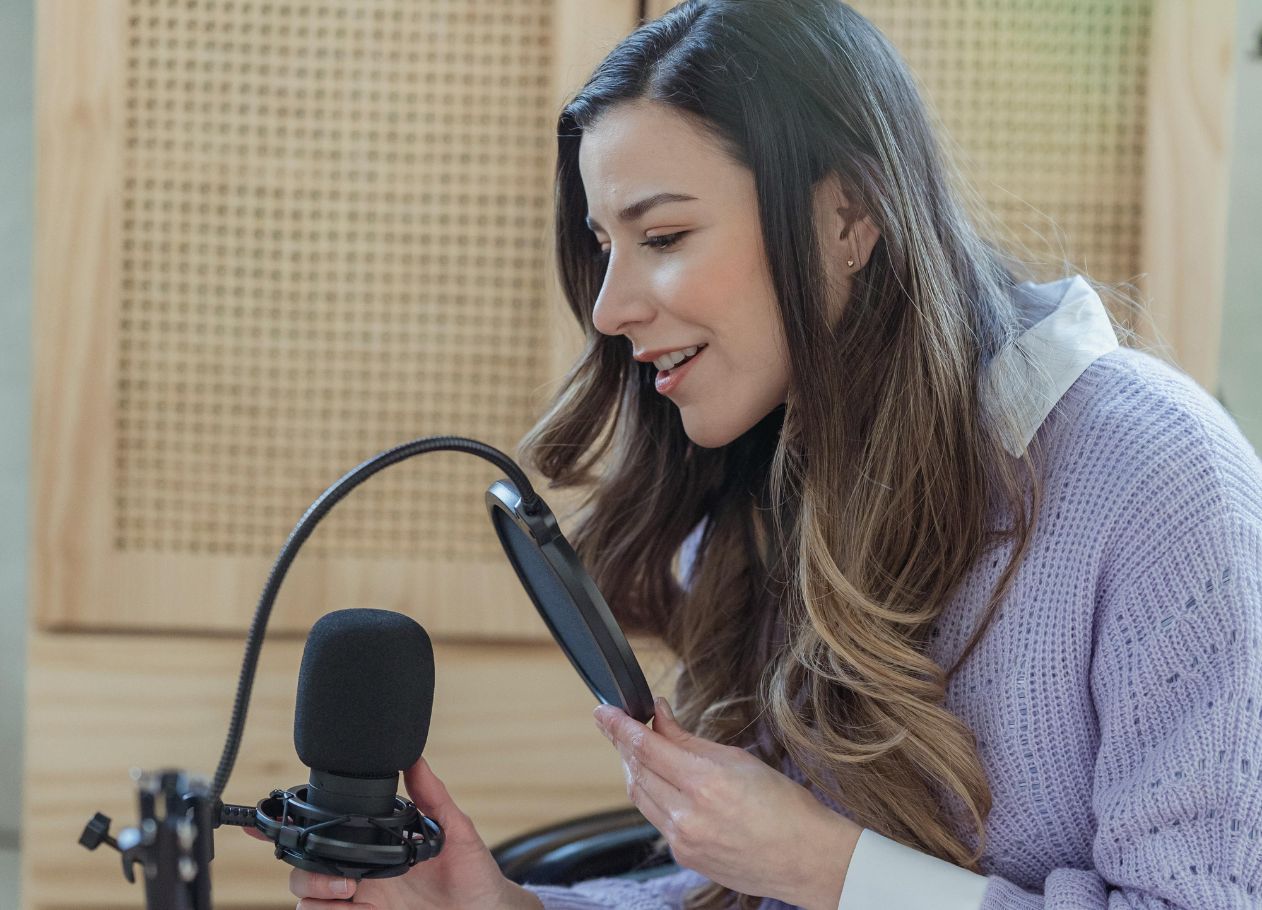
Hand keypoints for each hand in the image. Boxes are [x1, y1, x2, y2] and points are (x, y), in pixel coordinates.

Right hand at [242, 758, 541, 909]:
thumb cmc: (475, 875)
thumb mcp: (457, 832)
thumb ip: (433, 798)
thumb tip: (415, 760)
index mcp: (376, 850)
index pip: (327, 839)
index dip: (291, 833)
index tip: (264, 827)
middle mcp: (362, 879)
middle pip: (304, 872)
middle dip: (307, 873)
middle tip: (344, 880)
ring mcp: (361, 907)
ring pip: (308, 901)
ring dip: (317, 896)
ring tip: (352, 895)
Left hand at [594, 697, 861, 909]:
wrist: (807, 859)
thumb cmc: (784, 806)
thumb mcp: (737, 760)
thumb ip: (689, 739)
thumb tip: (658, 716)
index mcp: (705, 783)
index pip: (646, 747)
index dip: (619, 726)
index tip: (603, 711)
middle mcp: (688, 815)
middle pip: (636, 772)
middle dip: (623, 744)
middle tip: (619, 723)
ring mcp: (683, 841)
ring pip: (640, 797)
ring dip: (634, 769)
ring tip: (639, 748)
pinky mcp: (684, 857)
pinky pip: (656, 819)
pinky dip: (653, 795)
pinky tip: (663, 782)